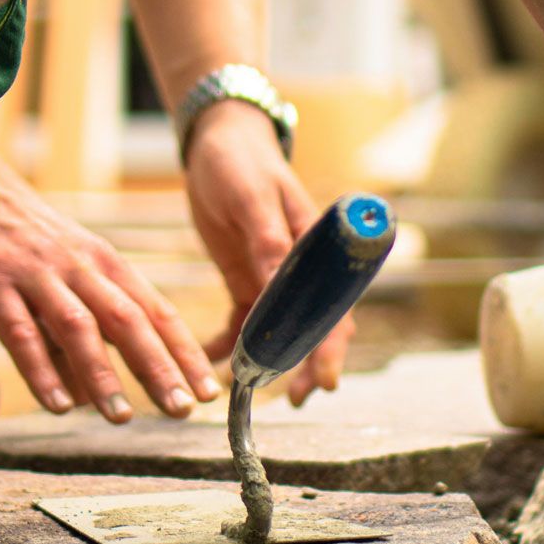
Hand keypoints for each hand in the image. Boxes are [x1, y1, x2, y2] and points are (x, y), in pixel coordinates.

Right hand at [0, 150, 220, 419]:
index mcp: (104, 263)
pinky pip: (21, 332)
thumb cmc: (18, 239)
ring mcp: (36, 274)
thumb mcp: (63, 273)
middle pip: (128, 320)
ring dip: (103, 374)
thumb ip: (81, 329)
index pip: (156, 311)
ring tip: (122, 417)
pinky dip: (41, 370)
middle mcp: (78, 267)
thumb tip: (90, 394)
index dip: (184, 352)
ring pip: (79, 327)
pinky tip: (58, 404)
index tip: (208, 390)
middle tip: (182, 409)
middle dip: (158, 367)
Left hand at [183, 101, 351, 404]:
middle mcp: (300, 269)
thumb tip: (281, 288)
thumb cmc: (240, 162)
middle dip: (305, 365)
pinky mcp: (247, 278)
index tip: (326, 380)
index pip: (333, 305)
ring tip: (250, 392)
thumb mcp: (251, 198)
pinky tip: (210, 359)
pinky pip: (244, 321)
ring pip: (278, 331)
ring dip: (268, 362)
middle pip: (312, 326)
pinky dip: (230, 342)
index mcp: (314, 248)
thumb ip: (268, 242)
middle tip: (296, 399)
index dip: (331, 346)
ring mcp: (273, 277)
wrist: (217, 143)